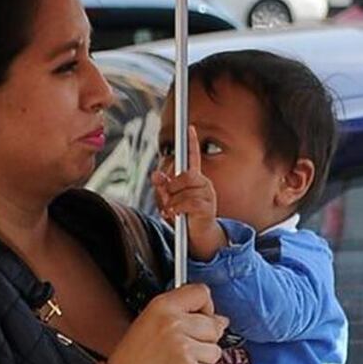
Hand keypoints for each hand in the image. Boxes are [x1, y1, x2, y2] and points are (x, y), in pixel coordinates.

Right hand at [107, 284, 228, 363]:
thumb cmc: (134, 354)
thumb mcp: (150, 318)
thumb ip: (183, 310)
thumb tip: (220, 319)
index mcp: (163, 307)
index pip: (201, 293)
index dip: (205, 306)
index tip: (200, 316)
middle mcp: (175, 325)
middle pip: (214, 325)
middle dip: (205, 338)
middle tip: (185, 345)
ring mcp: (184, 350)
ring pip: (215, 351)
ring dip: (203, 359)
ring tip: (182, 360)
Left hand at [153, 126, 226, 260]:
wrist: (198, 236)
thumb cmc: (184, 215)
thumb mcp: (170, 200)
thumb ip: (163, 187)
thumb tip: (155, 175)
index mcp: (195, 178)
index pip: (193, 156)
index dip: (192, 142)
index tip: (190, 127)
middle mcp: (203, 183)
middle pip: (184, 175)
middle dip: (171, 187)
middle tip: (167, 200)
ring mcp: (207, 194)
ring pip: (184, 190)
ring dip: (172, 201)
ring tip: (171, 211)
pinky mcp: (207, 207)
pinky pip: (187, 202)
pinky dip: (177, 209)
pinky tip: (175, 215)